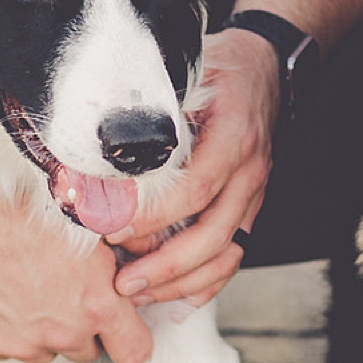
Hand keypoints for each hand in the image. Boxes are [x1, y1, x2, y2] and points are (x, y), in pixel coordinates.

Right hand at [0, 190, 154, 362]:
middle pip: (90, 349)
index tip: (123, 323)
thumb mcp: (91, 223)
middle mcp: (64, 332)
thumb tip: (140, 259)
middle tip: (71, 291)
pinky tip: (8, 293)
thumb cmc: (23, 211)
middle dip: (86, 326)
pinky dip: (14, 328)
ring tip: (35, 287)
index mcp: (97, 305)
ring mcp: (25, 343)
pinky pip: (14, 346)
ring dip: (49, 329)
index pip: (135, 351)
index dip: (131, 335)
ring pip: (50, 350)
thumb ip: (120, 255)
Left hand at [109, 26, 277, 307]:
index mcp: (233, 135)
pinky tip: (174, 296)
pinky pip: (234, 253)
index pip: (197, 189)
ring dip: (182, 281)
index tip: (115, 231)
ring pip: (227, 253)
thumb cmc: (221, 68)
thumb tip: (98, 143)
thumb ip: (154, 108)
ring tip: (138, 291)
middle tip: (122, 281)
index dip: (155, 217)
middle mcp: (249, 169)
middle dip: (166, 266)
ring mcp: (254, 192)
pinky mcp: (249, 206)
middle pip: (215, 234)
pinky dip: (206, 282)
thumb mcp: (187, 73)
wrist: (264, 66)